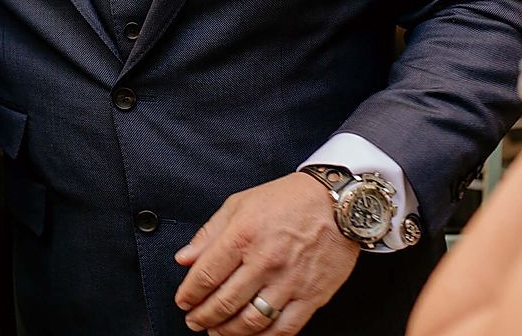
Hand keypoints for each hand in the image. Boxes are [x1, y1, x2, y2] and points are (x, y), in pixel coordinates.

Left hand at [174, 173, 358, 334]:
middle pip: (224, 302)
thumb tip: (185, 259)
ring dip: (228, 332)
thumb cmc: (289, 200)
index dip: (189, 294)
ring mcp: (289, 281)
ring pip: (251, 321)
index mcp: (244, 236)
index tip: (183, 301)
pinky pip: (284, 328)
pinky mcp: (312, 296)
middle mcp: (265, 261)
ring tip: (217, 331)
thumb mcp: (240, 204)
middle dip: (203, 317)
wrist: (338, 203)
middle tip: (194, 321)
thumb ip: (209, 234)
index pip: (206, 275)